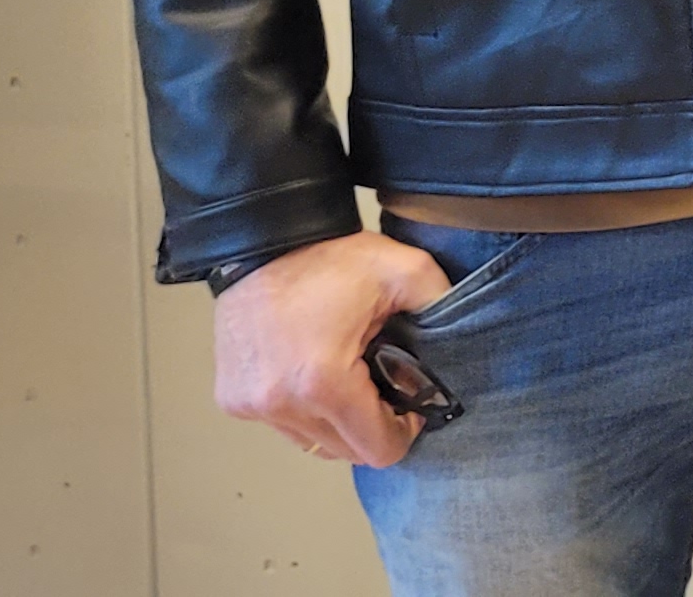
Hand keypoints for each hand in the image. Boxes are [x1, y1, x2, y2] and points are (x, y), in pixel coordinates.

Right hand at [213, 231, 453, 468]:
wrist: (262, 242)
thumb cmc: (330, 258)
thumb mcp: (407, 271)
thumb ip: (442, 309)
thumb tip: (460, 348)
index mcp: (324, 383)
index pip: (377, 449)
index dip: (403, 431)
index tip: (410, 403)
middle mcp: (281, 405)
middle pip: (345, 451)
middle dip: (371, 424)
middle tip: (383, 383)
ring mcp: (252, 407)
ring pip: (313, 444)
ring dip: (336, 421)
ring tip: (348, 375)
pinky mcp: (232, 401)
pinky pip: (284, 427)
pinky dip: (305, 411)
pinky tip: (314, 374)